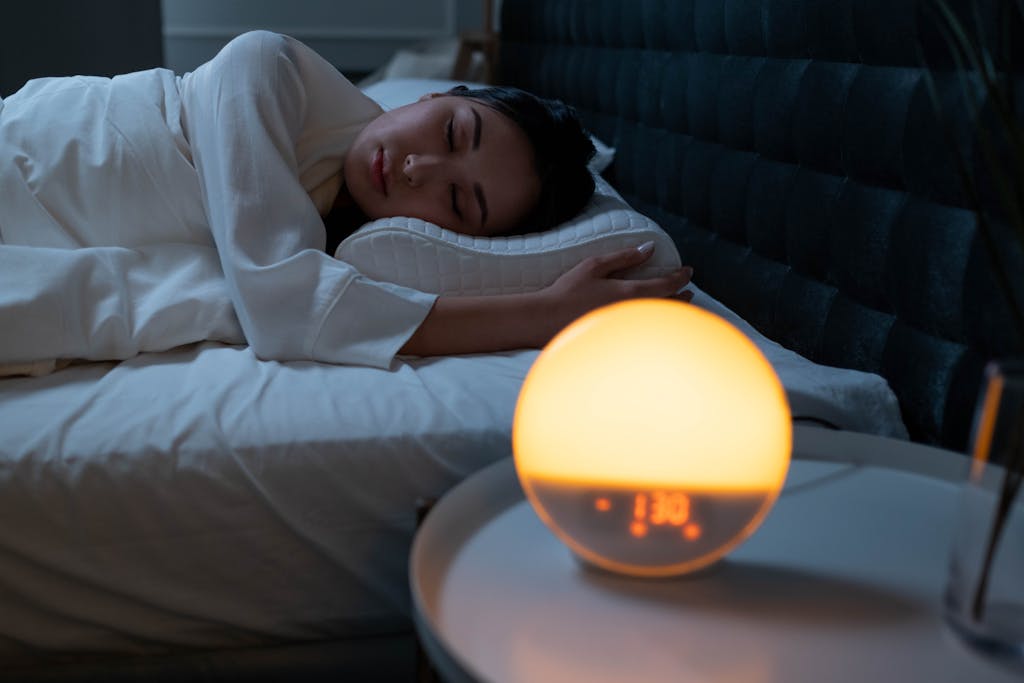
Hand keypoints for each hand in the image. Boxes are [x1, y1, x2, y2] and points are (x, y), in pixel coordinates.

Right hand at [540, 242, 693, 333]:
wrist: (546, 321)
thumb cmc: (568, 291)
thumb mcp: (594, 266)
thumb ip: (624, 257)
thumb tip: (650, 248)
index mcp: (629, 293)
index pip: (667, 285)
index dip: (681, 277)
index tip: (688, 271)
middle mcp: (633, 312)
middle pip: (668, 306)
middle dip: (681, 297)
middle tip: (689, 292)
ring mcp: (626, 328)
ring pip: (658, 320)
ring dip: (670, 311)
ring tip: (676, 304)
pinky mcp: (617, 338)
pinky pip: (644, 330)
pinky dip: (654, 323)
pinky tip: (652, 320)